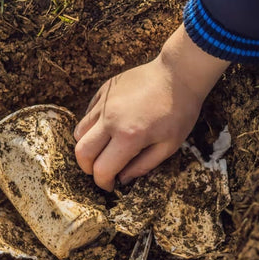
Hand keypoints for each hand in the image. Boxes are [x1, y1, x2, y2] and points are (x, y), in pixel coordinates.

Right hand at [74, 24, 229, 190]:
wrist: (178, 74)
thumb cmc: (179, 112)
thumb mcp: (168, 146)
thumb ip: (143, 165)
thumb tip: (122, 178)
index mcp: (129, 136)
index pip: (102, 169)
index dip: (103, 182)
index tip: (110, 185)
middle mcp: (111, 120)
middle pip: (82, 152)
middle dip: (88, 168)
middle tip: (101, 171)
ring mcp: (104, 103)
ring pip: (79, 132)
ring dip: (87, 147)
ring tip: (102, 150)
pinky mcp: (103, 91)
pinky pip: (87, 115)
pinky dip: (92, 127)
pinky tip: (108, 129)